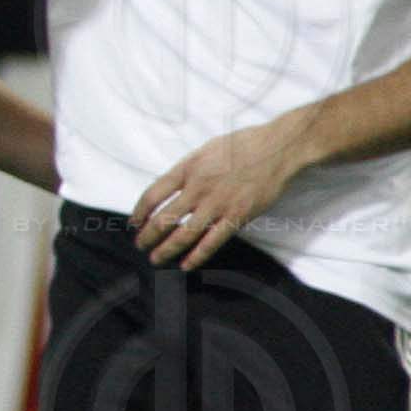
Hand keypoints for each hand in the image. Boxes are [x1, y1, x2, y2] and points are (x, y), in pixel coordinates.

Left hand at [131, 117, 314, 266]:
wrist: (276, 149)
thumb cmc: (241, 145)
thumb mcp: (204, 151)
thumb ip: (186, 171)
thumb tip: (170, 188)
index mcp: (186, 169)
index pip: (152, 194)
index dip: (139, 212)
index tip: (134, 223)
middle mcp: (197, 188)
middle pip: (163, 218)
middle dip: (148, 236)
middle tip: (140, 245)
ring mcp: (217, 204)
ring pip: (184, 234)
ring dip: (166, 249)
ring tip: (155, 258)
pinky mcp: (237, 217)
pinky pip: (212, 242)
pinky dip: (197, 256)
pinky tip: (186, 265)